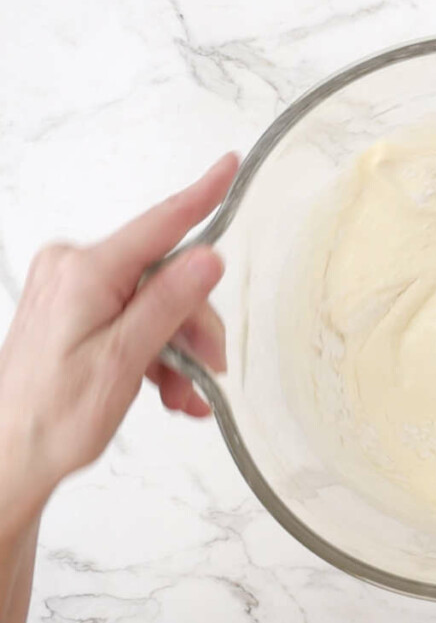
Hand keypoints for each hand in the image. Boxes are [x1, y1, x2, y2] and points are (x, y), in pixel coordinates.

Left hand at [0, 154, 237, 534]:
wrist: (9, 456)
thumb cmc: (52, 418)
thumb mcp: (123, 360)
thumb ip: (167, 303)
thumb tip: (207, 258)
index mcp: (85, 272)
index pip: (158, 225)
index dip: (200, 196)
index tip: (228, 166)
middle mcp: (75, 269)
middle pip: (165, 277)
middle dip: (194, 324)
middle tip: (209, 369)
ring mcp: (74, 289)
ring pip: (155, 303)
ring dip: (179, 349)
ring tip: (185, 395)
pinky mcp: (76, 309)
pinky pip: (135, 318)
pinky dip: (158, 353)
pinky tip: (169, 391)